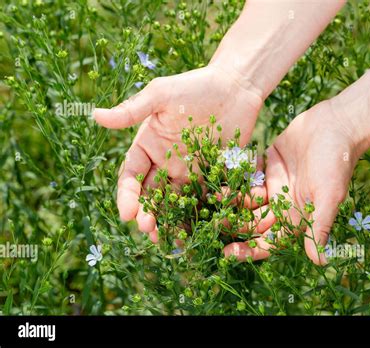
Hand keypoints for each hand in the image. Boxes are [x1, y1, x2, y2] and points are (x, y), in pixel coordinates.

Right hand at [93, 65, 262, 239]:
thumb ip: (132, 110)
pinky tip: (197, 229)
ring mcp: (189, 170)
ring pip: (175, 201)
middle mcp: (166, 162)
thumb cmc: (195, 86)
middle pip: (151, 194)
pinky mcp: (212, 174)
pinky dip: (198, 214)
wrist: (235, 86)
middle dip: (147, 213)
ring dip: (170, 220)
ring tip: (168, 239)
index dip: (127, 195)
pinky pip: (203, 198)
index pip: (131, 175)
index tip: (126, 213)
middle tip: (148, 230)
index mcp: (148, 145)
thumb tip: (95, 115)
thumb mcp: (161, 95)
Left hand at [224, 100, 364, 263]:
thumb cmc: (337, 161)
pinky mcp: (268, 163)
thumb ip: (320, 225)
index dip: (250, 249)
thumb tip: (320, 262)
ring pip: (247, 198)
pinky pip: (247, 174)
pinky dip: (235, 176)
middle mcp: (284, 203)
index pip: (270, 240)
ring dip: (231, 199)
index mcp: (297, 215)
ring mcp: (275, 183)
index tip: (227, 253)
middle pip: (253, 221)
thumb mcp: (329, 194)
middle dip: (234, 224)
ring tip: (214, 197)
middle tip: (212, 223)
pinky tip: (220, 174)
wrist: (336, 123)